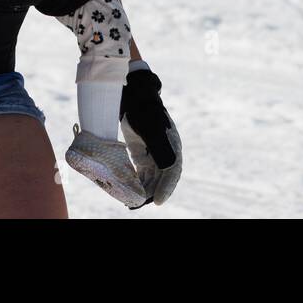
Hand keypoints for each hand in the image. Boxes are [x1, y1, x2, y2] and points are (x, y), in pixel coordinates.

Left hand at [119, 67, 181, 205]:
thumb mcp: (152, 128)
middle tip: (138, 204)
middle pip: (162, 179)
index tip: (158, 202)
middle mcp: (166, 153)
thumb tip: (170, 166)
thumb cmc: (143, 111)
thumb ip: (160, 146)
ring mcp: (154, 155)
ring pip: (152, 179)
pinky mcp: (143, 156)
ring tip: (132, 203)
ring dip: (144, 191)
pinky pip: (143, 174)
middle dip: (152, 193)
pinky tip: (129, 191)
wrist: (133, 97)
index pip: (172, 172)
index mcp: (172, 146)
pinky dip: (137, 184)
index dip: (166, 188)